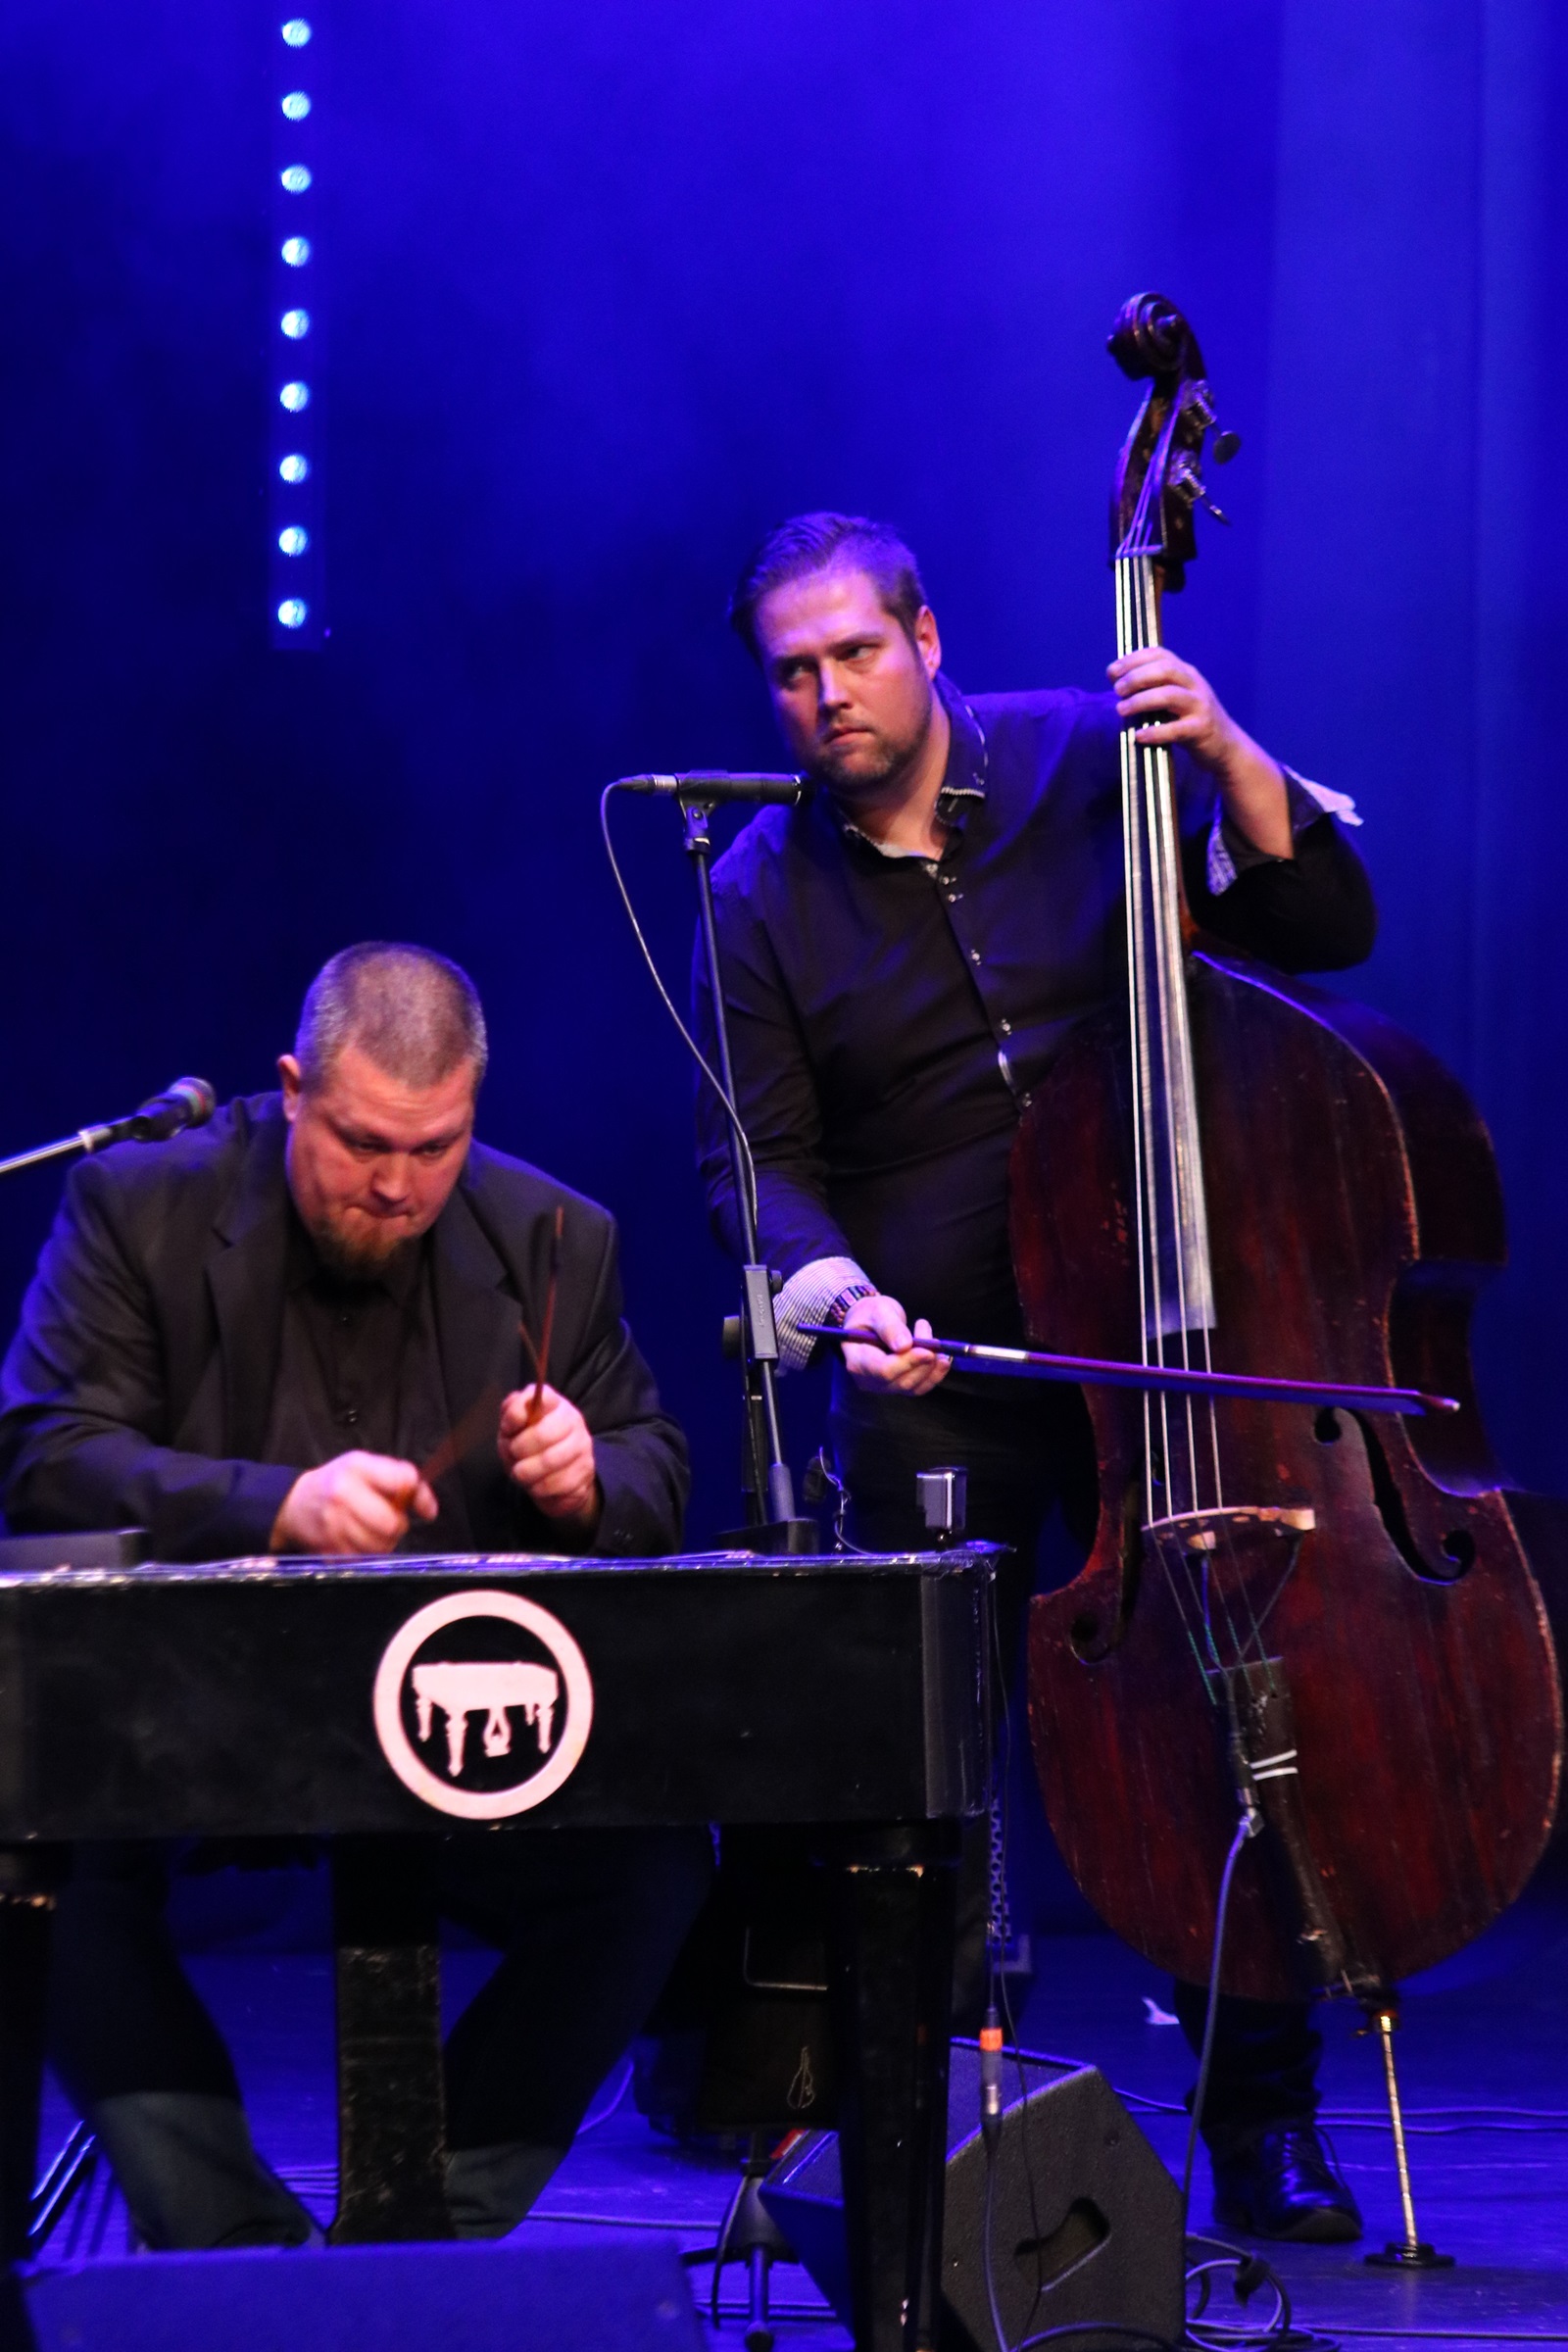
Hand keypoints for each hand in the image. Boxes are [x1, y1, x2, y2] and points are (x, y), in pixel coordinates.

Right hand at [270, 1451, 437, 1556]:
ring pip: (381, 1546)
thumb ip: (401, 1478)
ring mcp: (333, 1526)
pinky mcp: (328, 1551)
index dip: (416, 1495)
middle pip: (392, 1523)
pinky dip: (367, 1554)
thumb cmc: (337, 1482)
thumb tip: (430, 1510)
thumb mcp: (366, 1466)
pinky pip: (364, 1560)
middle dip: (397, 1524)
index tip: (415, 1502)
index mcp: (355, 1468)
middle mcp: (342, 1496)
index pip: (403, 1482)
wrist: (294, 1504)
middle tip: (388, 1519)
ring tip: (373, 1530)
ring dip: (384, 1542)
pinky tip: (359, 1541)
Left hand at [498, 1385, 600, 1531]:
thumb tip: (517, 1412)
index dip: (519, 1412)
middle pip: (542, 1433)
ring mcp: (583, 1446)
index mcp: (554, 1404)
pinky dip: (539, 1488)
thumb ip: (511, 1414)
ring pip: (549, 1461)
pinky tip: (536, 1484)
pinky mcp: (586, 1471)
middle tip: (513, 1456)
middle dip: (519, 1449)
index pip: (542, 1397)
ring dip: (527, 1472)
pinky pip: (557, 1483)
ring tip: (521, 1473)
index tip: (507, 1428)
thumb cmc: (529, 1447)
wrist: (555, 1478)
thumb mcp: (513, 1429)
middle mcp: (573, 1420)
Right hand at [840, 1293, 950, 1396]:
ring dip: (931, 1368)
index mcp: (857, 1360)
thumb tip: (905, 1345)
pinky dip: (934, 1375)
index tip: (927, 1350)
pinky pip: (919, 1387)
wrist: (869, 1322)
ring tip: (936, 1344)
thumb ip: (890, 1326)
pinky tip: (943, 1360)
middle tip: (933, 1339)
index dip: (907, 1362)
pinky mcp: (897, 1385)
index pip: (883, 1370)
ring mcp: (883, 1385)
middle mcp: (868, 1379)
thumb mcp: (877, 1311)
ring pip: (913, 1387)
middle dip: (923, 1363)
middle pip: (901, 1382)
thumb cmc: (869, 1314)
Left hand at [1108, 645, 1291, 857]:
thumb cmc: (1189, 721)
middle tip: (1117, 690)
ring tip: (1121, 710)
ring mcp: (1200, 705)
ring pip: (1170, 695)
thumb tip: (1117, 682)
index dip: (1134, 659)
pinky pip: (1176, 729)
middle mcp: (1194, 684)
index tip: (1112, 671)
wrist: (1224, 746)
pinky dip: (1155, 732)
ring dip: (1141, 701)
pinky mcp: (1201, 729)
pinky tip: (1139, 736)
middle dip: (1136, 677)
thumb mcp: (1174, 699)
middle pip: (1165, 670)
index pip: (1160, 655)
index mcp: (1185, 673)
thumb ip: (1152, 689)